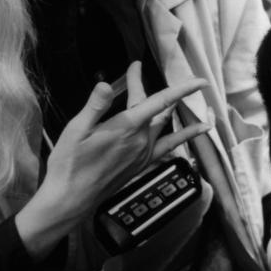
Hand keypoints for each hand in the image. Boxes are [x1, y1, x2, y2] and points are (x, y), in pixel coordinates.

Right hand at [16, 61, 208, 258]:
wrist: (71, 199)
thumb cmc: (69, 164)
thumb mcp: (75, 130)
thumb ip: (95, 106)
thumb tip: (106, 85)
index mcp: (127, 128)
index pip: (160, 101)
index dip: (180, 87)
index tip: (198, 79)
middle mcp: (141, 140)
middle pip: (155, 108)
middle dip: (144, 88)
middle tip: (134, 71)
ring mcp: (144, 154)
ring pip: (163, 124)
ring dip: (167, 107)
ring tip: (179, 94)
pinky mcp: (142, 164)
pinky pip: (169, 145)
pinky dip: (185, 135)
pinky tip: (201, 129)